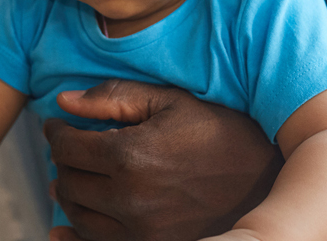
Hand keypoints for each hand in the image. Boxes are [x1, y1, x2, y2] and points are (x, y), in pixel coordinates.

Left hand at [43, 80, 282, 240]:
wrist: (271, 177)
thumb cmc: (220, 132)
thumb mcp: (171, 102)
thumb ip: (113, 98)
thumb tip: (62, 102)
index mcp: (130, 156)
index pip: (66, 147)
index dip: (55, 133)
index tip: (57, 126)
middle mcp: (130, 199)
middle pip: (68, 183)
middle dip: (63, 163)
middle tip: (69, 151)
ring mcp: (142, 231)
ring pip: (79, 217)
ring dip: (70, 196)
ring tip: (74, 179)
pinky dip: (76, 237)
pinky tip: (62, 230)